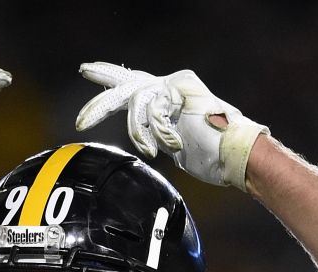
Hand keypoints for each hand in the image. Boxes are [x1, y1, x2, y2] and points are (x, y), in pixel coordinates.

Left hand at [75, 62, 266, 189]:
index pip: (133, 85)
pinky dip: (157, 132)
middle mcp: (169, 85)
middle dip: (101, 89)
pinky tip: (173, 141)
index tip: (88, 71)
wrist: (235, 155)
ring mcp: (174, 86)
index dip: (110, 77)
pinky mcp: (178, 91)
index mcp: (167, 97)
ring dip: (139, 130)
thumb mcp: (174, 143)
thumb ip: (156, 132)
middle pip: (126, 84)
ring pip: (135, 101)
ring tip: (150, 148)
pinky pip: (151, 112)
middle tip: (82, 73)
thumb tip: (142, 136)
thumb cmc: (211, 154)